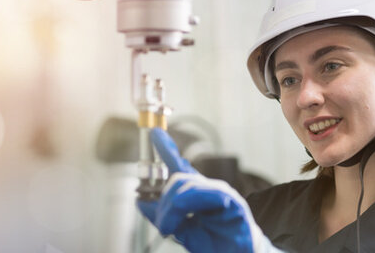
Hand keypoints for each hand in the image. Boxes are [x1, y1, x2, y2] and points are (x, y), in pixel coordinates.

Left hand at [137, 128, 281, 252]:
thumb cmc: (216, 243)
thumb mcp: (182, 231)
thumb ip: (163, 216)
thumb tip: (140, 202)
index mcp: (197, 194)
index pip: (180, 166)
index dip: (167, 148)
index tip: (155, 133)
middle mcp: (208, 189)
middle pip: (178, 179)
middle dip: (163, 202)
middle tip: (163, 226)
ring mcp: (221, 193)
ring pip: (188, 186)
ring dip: (173, 209)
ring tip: (171, 229)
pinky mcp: (233, 202)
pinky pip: (208, 194)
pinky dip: (192, 205)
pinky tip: (192, 219)